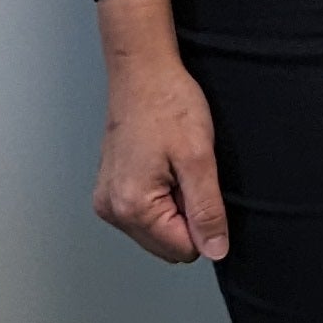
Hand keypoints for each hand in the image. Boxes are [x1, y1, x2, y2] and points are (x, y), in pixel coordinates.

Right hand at [89, 3, 228, 262]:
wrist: (142, 72)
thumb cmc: (168, 105)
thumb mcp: (199, 158)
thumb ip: (207, 210)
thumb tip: (215, 251)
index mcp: (132, 207)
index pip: (183, 249)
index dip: (203, 222)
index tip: (198, 184)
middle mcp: (112, 210)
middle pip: (167, 244)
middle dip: (186, 217)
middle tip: (187, 174)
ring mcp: (107, 200)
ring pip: (156, 230)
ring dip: (174, 207)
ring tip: (174, 166)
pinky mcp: (110, 189)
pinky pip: (144, 213)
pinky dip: (160, 197)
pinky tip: (163, 166)